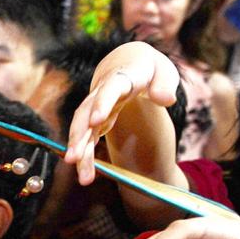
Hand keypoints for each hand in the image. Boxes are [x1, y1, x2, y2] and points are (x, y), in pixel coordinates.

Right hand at [65, 41, 178, 184]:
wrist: (128, 62)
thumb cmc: (149, 68)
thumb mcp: (163, 71)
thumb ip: (164, 84)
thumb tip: (165, 99)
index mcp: (122, 78)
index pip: (110, 90)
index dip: (102, 104)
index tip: (96, 120)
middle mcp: (102, 93)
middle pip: (86, 114)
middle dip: (78, 136)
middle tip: (73, 157)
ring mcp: (96, 108)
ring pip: (82, 128)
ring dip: (79, 151)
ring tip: (82, 176)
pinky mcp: (95, 120)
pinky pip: (87, 138)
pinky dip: (85, 155)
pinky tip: (86, 173)